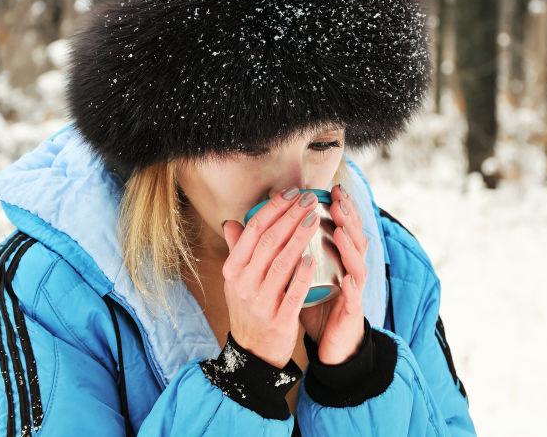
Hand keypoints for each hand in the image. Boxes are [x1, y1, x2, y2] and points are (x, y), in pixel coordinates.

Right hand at [221, 187, 320, 367]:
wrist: (253, 352)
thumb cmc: (249, 308)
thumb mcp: (236, 281)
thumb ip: (237, 250)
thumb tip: (232, 223)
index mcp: (233, 270)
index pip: (252, 231)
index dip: (273, 209)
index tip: (292, 193)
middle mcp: (243, 284)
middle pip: (268, 242)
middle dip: (290, 217)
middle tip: (309, 199)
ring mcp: (260, 302)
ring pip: (281, 263)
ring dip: (299, 238)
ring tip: (314, 219)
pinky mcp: (278, 320)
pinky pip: (292, 293)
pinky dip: (302, 275)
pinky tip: (313, 259)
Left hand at [299, 183, 367, 364]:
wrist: (330, 342)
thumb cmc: (313, 304)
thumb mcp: (296, 275)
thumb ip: (282, 252)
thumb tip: (256, 230)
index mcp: (337, 257)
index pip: (342, 226)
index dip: (339, 208)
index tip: (330, 189)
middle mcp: (349, 268)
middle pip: (355, 237)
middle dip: (348, 217)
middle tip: (338, 200)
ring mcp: (353, 289)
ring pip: (358, 262)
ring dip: (350, 245)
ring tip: (340, 229)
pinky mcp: (352, 310)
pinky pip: (354, 296)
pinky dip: (351, 284)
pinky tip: (346, 277)